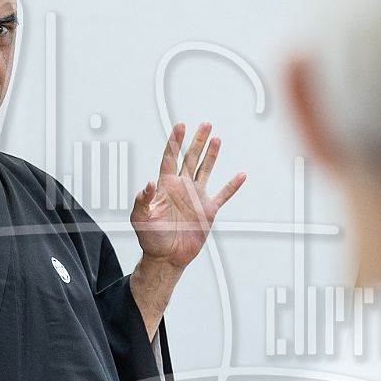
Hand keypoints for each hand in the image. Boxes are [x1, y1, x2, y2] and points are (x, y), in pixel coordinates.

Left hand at [131, 122, 245, 271]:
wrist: (166, 257)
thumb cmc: (150, 238)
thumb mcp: (139, 218)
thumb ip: (142, 200)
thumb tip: (148, 183)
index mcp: (165, 186)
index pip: (170, 158)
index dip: (175, 141)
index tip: (181, 126)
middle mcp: (181, 188)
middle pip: (190, 158)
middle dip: (197, 141)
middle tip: (205, 124)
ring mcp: (196, 198)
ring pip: (205, 170)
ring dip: (211, 155)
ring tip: (217, 138)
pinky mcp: (208, 210)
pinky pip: (223, 195)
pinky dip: (232, 186)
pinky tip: (241, 175)